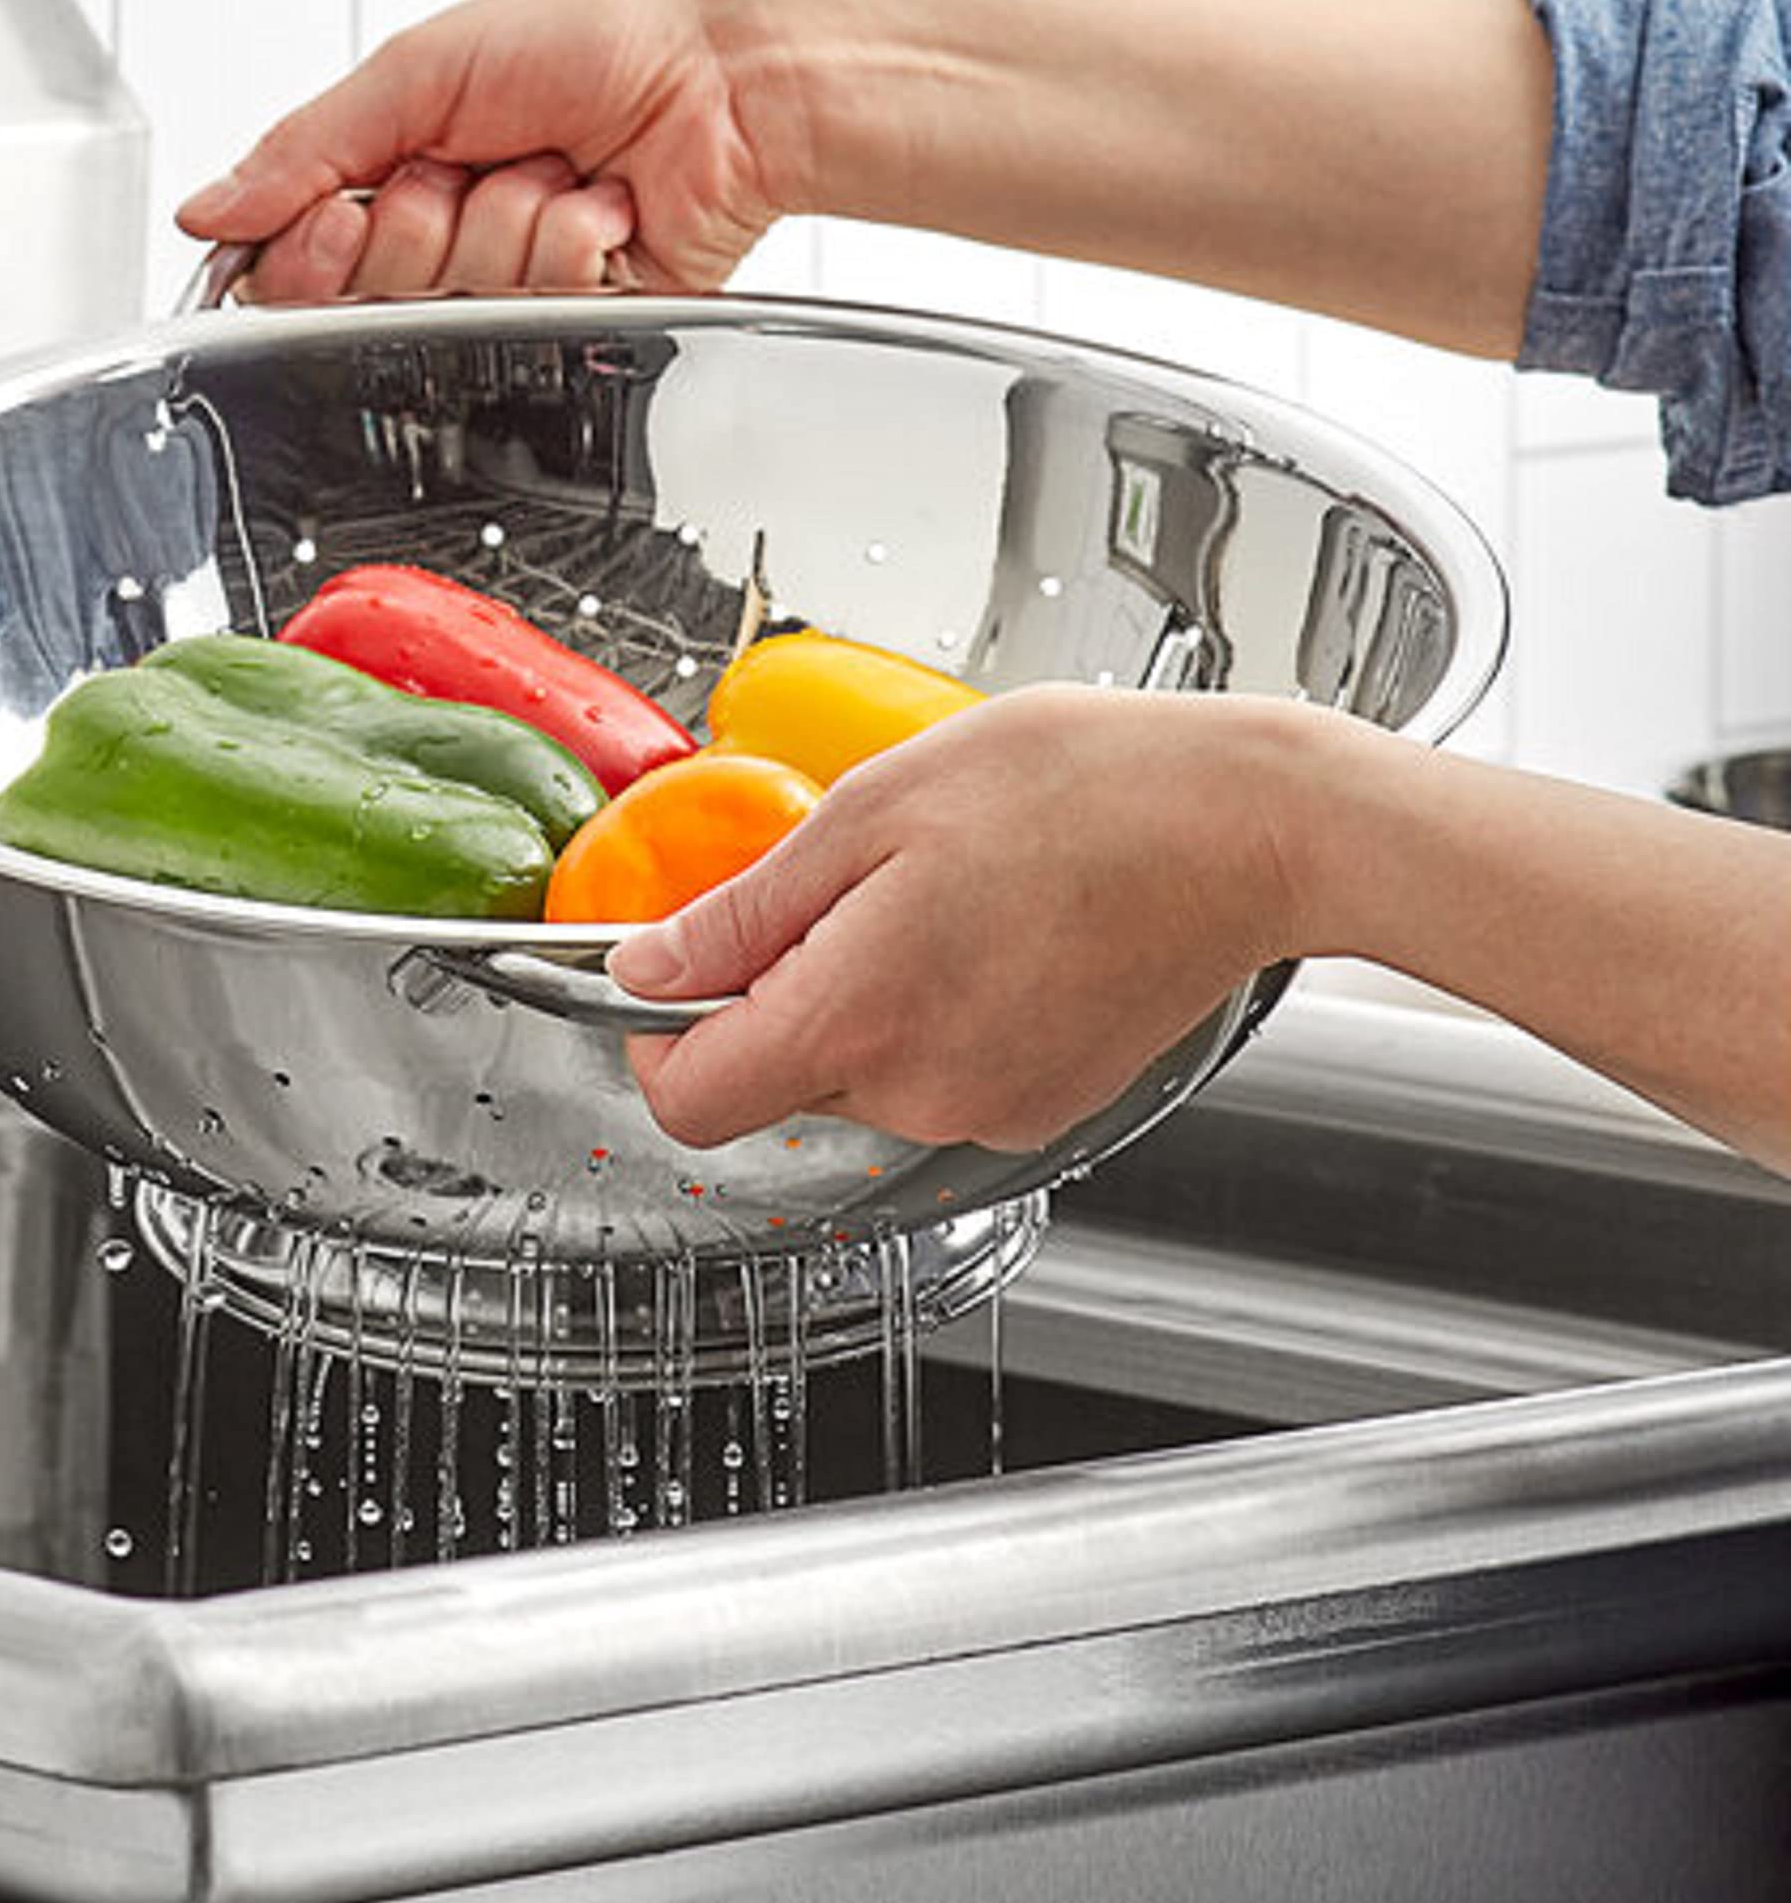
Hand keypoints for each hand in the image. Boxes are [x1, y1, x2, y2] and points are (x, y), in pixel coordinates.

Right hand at [173, 0, 785, 302]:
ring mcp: (519, 276)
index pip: (304, 254)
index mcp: (402, 162)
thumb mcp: (421, 67)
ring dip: (508, 224)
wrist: (729, 69)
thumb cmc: (601, 33)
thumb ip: (305, 148)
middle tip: (471, 167)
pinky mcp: (584, 314)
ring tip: (558, 170)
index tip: (335, 218)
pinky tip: (604, 208)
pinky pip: (538, 312)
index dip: (314, 249)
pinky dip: (570, 248)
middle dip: (423, 224)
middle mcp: (455, 227)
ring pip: (460, 301)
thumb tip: (209, 210)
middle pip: (377, 289)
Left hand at [605, 685, 1313, 1152]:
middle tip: (846, 885)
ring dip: (864, 993)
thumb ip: (744, 911)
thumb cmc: (1087, 790)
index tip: (675, 969)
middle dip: (779, 990)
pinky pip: (939, 1073)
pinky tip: (995, 929)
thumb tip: (647, 968)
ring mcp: (988, 1111)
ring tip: (943, 892)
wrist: (1255, 829)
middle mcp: (919, 1094)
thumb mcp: (874, 809)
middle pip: (775, 1081)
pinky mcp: (1044, 1106)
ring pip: (860, 1073)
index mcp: (859, 1018)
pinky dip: (938, 1010)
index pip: (689, 1100)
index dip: (657, 1036)